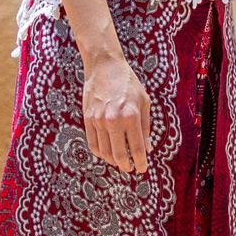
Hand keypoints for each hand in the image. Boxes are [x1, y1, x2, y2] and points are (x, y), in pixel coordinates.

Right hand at [82, 53, 150, 173]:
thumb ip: (146, 127)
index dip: (140, 162)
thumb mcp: (144, 101)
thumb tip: (147, 148)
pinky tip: (106, 153)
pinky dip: (99, 152)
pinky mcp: (88, 118)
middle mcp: (114, 120)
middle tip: (129, 168)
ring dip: (112, 160)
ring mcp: (99, 120)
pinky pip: (92, 143)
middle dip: (125, 165)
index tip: (142, 169)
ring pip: (104, 152)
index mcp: (131, 116)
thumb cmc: (128, 83)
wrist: (104, 66)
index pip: (136, 148)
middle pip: (119, 154)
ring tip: (118, 161)